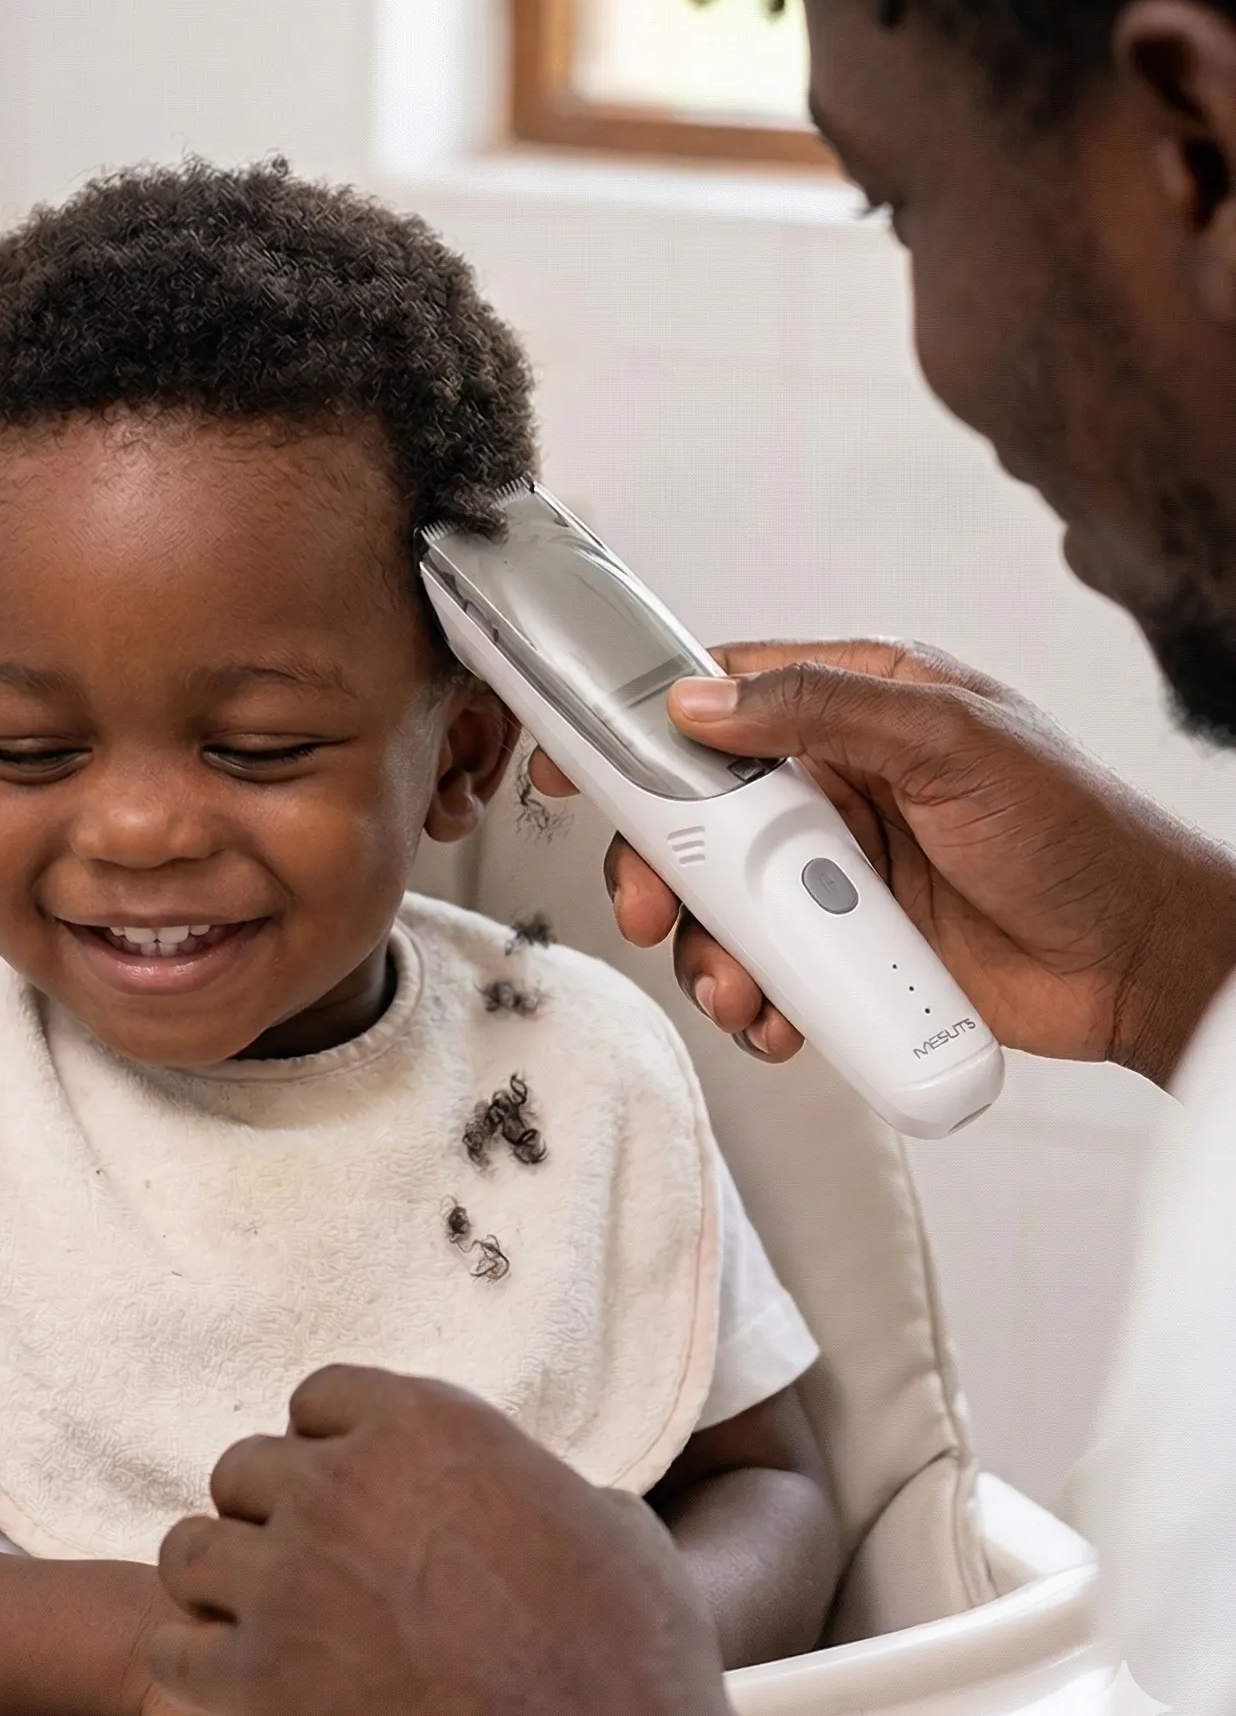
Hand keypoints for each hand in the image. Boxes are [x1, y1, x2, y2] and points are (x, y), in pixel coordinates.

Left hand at [151, 1366, 771, 1715]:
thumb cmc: (627, 1662)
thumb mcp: (613, 1525)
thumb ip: (552, 1491)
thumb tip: (564, 1499)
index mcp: (427, 1426)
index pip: (320, 1399)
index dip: (323, 1450)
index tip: (334, 1494)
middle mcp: (344, 1481)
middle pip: (243, 1468)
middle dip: (264, 1519)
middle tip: (296, 1576)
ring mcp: (292, 1576)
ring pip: (190, 1549)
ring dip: (215, 1587)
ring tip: (246, 1627)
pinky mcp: (259, 1677)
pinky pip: (171, 1652)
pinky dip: (191, 1671)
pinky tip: (224, 1691)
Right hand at [537, 639, 1235, 1081]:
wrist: (1142, 965)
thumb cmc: (1076, 832)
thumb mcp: (952, 743)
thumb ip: (824, 709)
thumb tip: (704, 703)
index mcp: (857, 706)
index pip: (721, 695)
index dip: (638, 725)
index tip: (573, 757)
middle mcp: (836, 785)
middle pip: (697, 815)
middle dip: (660, 870)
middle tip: (648, 910)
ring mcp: (838, 871)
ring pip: (723, 905)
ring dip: (708, 951)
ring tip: (738, 987)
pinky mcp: (848, 951)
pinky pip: (766, 973)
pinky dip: (754, 1002)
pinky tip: (775, 1020)